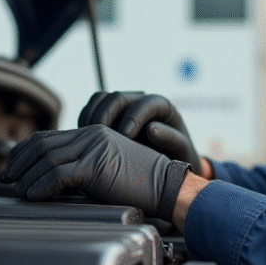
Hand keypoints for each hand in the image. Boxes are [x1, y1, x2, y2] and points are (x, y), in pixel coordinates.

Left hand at [0, 126, 188, 219]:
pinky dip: (41, 186)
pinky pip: (59, 174)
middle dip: (20, 162)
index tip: (14, 167)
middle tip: (7, 178)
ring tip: (17, 190)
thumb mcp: (108, 169)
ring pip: (47, 159)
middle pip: (43, 144)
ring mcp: (94, 148)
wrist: (167, 186)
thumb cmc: (141, 184)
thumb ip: (84, 166)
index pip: (49, 137)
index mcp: (93, 133)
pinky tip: (33, 196)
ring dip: (27, 177)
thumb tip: (55, 181)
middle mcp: (91, 135)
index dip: (26, 152)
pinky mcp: (96, 165)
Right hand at [78, 92, 204, 175]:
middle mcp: (139, 101)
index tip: (126, 137)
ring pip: (100, 100)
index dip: (133, 118)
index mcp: (161, 106)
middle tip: (102, 141)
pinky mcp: (107, 115)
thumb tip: (151, 129)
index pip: (144, 103)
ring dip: (91, 118)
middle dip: (106, 117)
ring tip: (91, 141)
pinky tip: (85, 142)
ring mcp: (121, 106)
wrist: (167, 166)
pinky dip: (84, 123)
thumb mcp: (181, 150)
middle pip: (117, 98)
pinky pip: (90, 110)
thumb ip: (170, 138)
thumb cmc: (177, 157)